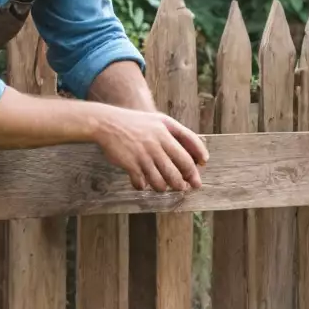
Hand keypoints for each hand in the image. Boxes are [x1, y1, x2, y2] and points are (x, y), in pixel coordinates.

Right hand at [87, 104, 208, 191]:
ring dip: (164, 187)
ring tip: (163, 187)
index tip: (202, 166)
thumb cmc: (135, 124)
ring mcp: (145, 153)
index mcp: (166, 128)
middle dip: (186, 181)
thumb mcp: (157, 121)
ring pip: (163, 180)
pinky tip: (143, 184)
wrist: (107, 123)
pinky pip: (143, 183)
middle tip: (186, 187)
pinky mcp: (131, 164)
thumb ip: (175, 134)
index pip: (191, 144)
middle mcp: (158, 141)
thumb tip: (192, 155)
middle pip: (181, 167)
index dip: (199, 157)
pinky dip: (144, 186)